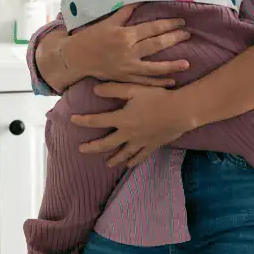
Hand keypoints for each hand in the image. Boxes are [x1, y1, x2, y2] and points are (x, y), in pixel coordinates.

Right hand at [36, 3, 190, 88]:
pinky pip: (144, 82)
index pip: (152, 28)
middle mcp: (128, 51)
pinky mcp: (125, 79)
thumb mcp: (108, 22)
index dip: (168, 25)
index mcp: (125, 35)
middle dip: (174, 39)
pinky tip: (171, 82)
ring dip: (171, 66)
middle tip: (188, 35)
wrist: (76, 58)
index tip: (181, 22)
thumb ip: (125, 12)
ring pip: (154, 67)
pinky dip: (158, 83)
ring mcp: (127, 67)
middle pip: (156, 45)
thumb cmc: (91, 37)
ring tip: (187, 64)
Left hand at [72, 83, 198, 166]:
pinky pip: (140, 156)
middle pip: (106, 143)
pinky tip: (129, 164)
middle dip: (93, 147)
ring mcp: (140, 142)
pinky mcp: (152, 145)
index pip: (97, 121)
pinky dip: (133, 161)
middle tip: (81, 150)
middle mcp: (128, 134)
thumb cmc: (157, 97)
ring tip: (107, 163)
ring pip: (123, 153)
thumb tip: (95, 90)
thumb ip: (114, 89)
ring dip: (113, 158)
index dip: (83, 121)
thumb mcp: (134, 89)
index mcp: (122, 119)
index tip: (73, 120)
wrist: (181, 111)